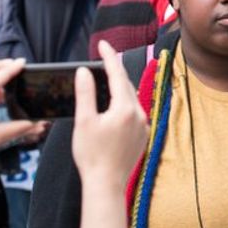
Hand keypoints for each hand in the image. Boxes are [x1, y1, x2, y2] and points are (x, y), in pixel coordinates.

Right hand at [72, 41, 148, 190]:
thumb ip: (86, 94)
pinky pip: (134, 113)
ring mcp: (143, 125)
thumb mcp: (84, 121)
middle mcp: (139, 114)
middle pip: (126, 85)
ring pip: (131, 99)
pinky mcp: (143, 135)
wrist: (106, 184)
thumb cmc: (92, 155)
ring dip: (120, 88)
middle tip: (104, 58)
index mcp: (125, 108)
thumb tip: (84, 72)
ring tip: (107, 79)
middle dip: (115, 71)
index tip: (103, 44)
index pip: (117, 74)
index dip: (109, 57)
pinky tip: (114, 106)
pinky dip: (123, 104)